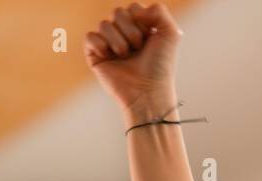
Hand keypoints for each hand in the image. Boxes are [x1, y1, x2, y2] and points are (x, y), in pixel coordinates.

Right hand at [84, 3, 182, 120]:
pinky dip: (101, 45)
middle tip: (138, 48)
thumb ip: (159, 10)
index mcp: (141, 29)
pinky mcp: (95, 55)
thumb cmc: (161, 66)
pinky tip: (110, 57)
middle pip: (118, 12)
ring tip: (126, 56)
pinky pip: (90, 36)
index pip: (133, 8)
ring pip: (104, 24)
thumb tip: (134, 10)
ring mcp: (109, 44)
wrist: (147, 90)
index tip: (150, 38)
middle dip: (131, 30)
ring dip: (119, 41)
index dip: (141, 20)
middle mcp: (124, 35)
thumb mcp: (171, 34)